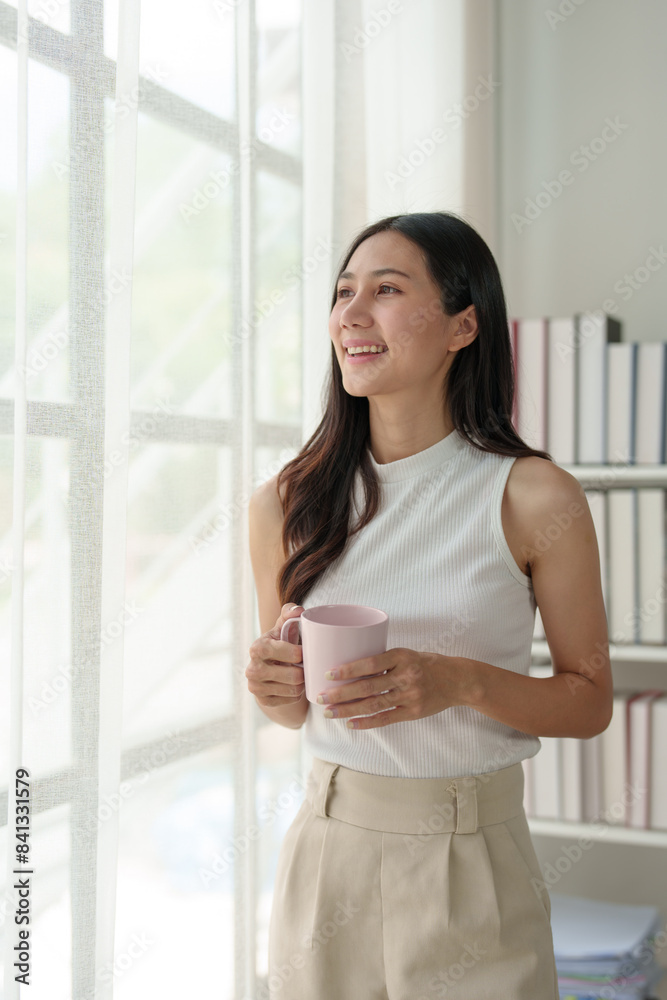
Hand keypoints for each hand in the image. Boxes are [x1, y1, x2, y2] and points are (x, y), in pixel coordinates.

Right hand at [245, 604, 305, 707]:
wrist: (268, 666)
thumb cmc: (280, 642)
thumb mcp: (283, 625)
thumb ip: (290, 612)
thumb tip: (299, 611)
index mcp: (258, 648)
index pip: (280, 652)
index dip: (297, 653)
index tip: (304, 651)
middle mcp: (253, 669)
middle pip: (293, 676)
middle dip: (304, 671)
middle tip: (305, 665)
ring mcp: (256, 687)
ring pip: (294, 689)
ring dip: (302, 682)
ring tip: (300, 673)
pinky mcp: (263, 701)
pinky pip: (292, 700)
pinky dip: (297, 693)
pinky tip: (293, 684)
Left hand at [316, 648, 463, 729]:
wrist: (457, 680)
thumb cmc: (427, 664)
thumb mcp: (407, 654)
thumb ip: (384, 661)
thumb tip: (351, 667)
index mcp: (402, 657)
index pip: (370, 663)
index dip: (348, 669)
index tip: (328, 674)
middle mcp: (406, 676)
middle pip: (367, 686)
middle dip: (341, 693)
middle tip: (320, 696)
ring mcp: (410, 696)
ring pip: (373, 705)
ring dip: (348, 710)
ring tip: (329, 712)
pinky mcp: (413, 713)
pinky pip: (385, 719)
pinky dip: (366, 722)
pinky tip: (350, 723)